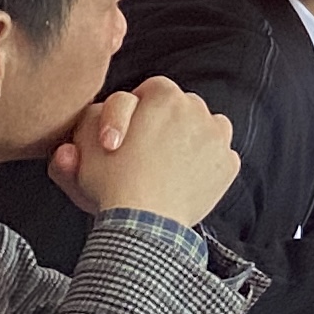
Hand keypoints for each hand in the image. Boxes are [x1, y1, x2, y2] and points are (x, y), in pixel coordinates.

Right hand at [48, 77, 239, 225]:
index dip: (138, 109)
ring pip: (207, 127)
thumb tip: (95, 115)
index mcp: (164, 96)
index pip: (152, 89)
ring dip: (192, 138)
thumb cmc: (111, 182)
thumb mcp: (85, 145)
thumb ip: (89, 120)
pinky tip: (186, 178)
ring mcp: (217, 137)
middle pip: (183, 107)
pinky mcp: (228, 164)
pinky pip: (219, 156)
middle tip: (148, 147)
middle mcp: (197, 109)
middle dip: (167, 122)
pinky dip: (206, 164)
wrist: (143, 223)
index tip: (129, 130)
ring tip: (169, 160)